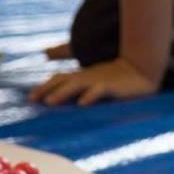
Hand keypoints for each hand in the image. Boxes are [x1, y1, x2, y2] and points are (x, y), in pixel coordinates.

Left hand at [30, 57, 158, 105]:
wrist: (143, 70)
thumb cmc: (119, 79)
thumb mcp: (97, 80)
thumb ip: (81, 87)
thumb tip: (67, 97)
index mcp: (83, 77)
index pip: (59, 79)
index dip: (44, 87)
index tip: (31, 98)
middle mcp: (88, 77)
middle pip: (63, 81)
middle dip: (47, 90)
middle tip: (32, 99)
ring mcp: (100, 80)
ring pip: (77, 85)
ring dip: (63, 93)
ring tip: (50, 102)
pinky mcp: (113, 86)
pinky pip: (100, 90)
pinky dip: (90, 96)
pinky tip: (82, 104)